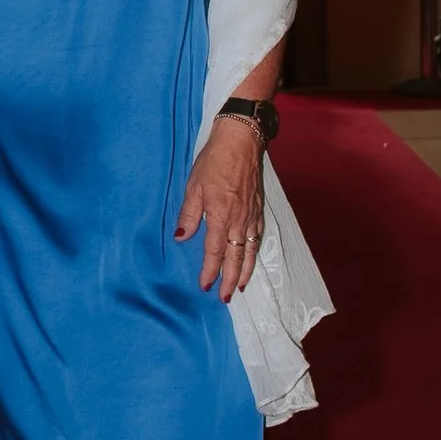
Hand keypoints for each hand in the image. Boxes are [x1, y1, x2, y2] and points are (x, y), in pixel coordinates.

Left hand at [176, 110, 267, 300]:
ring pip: (250, 251)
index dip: (210, 271)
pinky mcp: (258, 209)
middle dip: (230, 279)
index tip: (205, 286)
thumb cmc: (214, 161)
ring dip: (244, 271)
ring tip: (240, 286)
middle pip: (235, 257)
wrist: (241, 141)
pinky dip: (254, 253)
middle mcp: (239, 220)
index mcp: (221, 215)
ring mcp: (251, 215)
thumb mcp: (194, 185)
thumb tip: (182, 237)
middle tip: (225, 297)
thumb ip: (189, 213)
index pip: (215, 252)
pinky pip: (258, 238)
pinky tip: (251, 258)